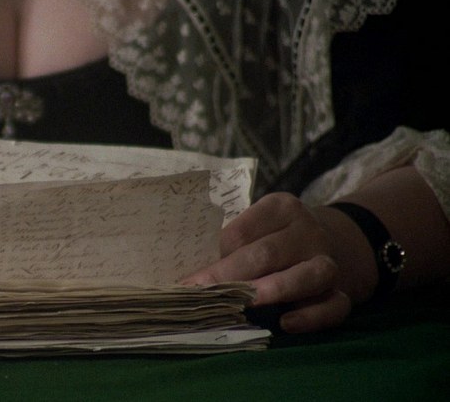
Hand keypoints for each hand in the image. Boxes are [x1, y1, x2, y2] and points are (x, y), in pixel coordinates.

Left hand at [182, 192, 375, 332]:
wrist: (337, 241)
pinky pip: (333, 305)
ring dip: (275, 289)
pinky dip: (312, 316)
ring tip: (247, 302)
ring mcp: (327, 261)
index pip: (241, 232)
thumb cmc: (276, 237)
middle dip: (230, 275)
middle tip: (201, 293)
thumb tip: (193, 276)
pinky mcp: (342, 291)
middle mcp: (307, 232)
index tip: (190, 279)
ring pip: (308, 275)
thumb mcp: (256, 227)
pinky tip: (287, 323)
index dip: (215, 256)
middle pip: (267, 253)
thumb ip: (230, 245)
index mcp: (280, 209)